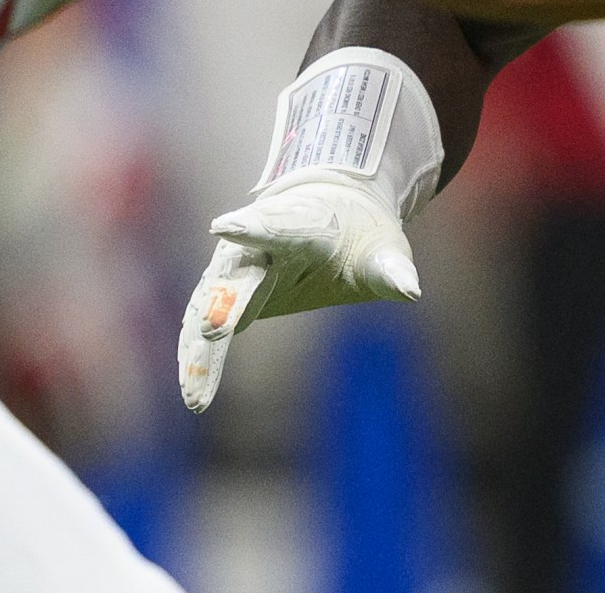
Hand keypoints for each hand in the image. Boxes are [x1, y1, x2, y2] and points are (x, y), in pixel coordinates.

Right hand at [178, 172, 419, 412]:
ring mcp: (234, 268)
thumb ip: (390, 269)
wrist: (329, 210)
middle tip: (212, 331)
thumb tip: (410, 290)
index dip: (254, 228)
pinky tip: (194, 393)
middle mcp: (258, 244)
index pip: (279, 226)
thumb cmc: (360, 234)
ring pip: (207, 305)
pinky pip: (203, 324)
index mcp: (302, 225)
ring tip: (195, 394)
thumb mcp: (383, 248)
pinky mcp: (223, 293)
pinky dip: (198, 358)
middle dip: (222, 303)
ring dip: (200, 349)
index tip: (224, 226)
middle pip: (235, 275)